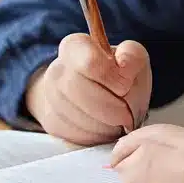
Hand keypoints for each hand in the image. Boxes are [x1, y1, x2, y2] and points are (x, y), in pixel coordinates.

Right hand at [25, 34, 151, 145]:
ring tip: (117, 120)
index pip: (90, 63)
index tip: (126, 86)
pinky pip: (76, 135)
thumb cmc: (118, 76)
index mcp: (75, 46)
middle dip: (113, 108)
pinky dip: (97, 136)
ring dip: (107, 125)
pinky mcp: (52, 122)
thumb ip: (133, 56)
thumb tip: (123, 64)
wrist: (98, 95)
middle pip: (83, 94)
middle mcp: (57, 69)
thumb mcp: (132, 59)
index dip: (114, 79)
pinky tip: (104, 127)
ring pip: (81, 118)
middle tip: (127, 112)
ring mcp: (50, 97)